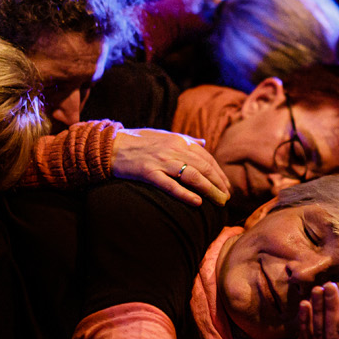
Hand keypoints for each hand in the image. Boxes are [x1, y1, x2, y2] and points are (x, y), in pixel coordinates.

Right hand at [112, 128, 229, 205]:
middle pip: (204, 167)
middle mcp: (173, 149)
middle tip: (227, 198)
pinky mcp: (148, 173)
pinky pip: (171, 185)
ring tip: (219, 202)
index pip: (206, 157)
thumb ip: (185, 140)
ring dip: (209, 190)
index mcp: (178, 141)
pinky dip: (185, 194)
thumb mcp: (164, 135)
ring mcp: (161, 161)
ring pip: (192, 176)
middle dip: (218, 183)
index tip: (226, 185)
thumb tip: (203, 143)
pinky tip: (197, 203)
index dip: (218, 172)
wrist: (111, 146)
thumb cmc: (138, 142)